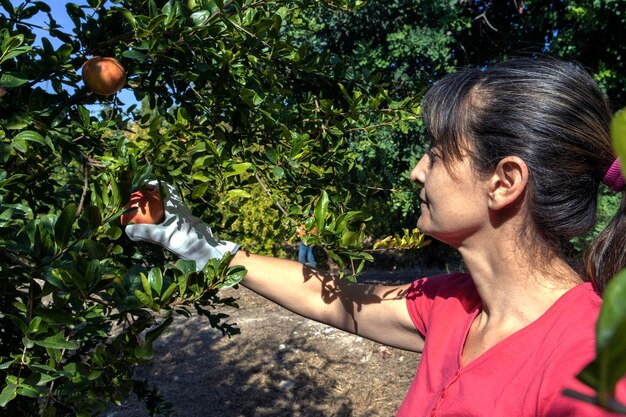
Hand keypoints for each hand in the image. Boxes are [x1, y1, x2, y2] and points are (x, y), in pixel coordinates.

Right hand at [124, 181, 238, 270]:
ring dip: (155, 211)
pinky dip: (158, 223)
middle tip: (137, 201)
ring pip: (166, 210)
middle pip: (164, 198)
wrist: (206, 253)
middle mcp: (179, 210)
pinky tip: (150, 232)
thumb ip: (145, 232)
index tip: (140, 186)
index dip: (153, 183)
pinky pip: (167, 222)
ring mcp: (181, 220)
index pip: (165, 188)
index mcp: (176, 206)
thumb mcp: (164, 236)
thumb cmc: (187, 241)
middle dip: (151, 197)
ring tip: (140, 217)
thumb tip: (127, 230)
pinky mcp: (182, 231)